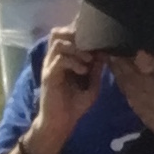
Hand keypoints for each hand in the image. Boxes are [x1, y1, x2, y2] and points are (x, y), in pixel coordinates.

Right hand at [34, 29, 102, 150]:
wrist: (61, 123)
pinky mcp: (49, 76)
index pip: (65, 35)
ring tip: (88, 59)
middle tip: (90, 45)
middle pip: (57, 33)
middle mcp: (53, 60)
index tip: (95, 35)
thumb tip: (105, 53)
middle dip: (74, 34)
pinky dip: (73, 62)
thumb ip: (97, 69)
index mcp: (63, 59)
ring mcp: (50, 67)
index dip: (77, 30)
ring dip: (76, 48)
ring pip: (58, 43)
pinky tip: (83, 70)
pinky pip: (59, 60)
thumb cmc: (75, 105)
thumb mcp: (92, 85)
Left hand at [106, 51, 153, 153]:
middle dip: (118, 67)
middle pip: (124, 80)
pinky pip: (129, 100)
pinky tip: (127, 84)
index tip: (119, 48)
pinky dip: (126, 90)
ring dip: (120, 78)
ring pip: (125, 91)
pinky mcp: (143, 117)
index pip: (132, 73)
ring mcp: (142, 110)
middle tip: (114, 52)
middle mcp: (144, 99)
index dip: (123, 61)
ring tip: (117, 64)